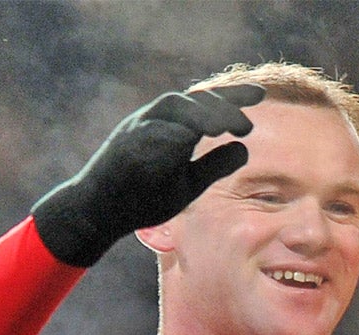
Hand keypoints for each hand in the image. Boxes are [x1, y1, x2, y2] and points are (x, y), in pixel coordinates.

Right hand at [32, 84, 265, 266]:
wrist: (98, 214)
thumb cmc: (143, 197)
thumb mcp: (187, 183)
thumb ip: (214, 166)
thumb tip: (245, 149)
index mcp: (171, 128)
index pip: (205, 105)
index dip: (232, 96)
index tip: (261, 95)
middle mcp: (152, 123)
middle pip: (189, 101)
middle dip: (219, 107)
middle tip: (245, 125)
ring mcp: (135, 133)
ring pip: (167, 110)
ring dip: (196, 115)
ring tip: (221, 127)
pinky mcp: (120, 150)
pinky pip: (144, 135)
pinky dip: (165, 135)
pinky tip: (186, 140)